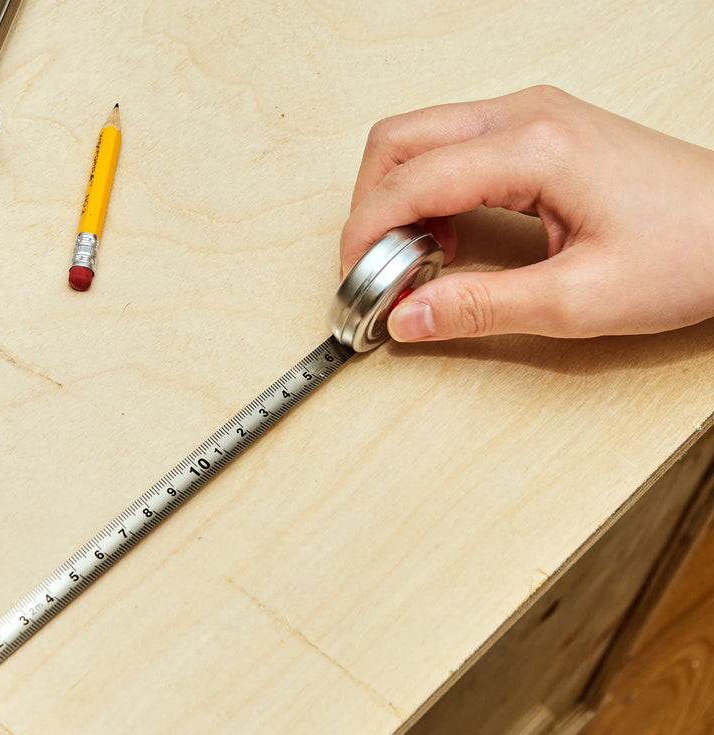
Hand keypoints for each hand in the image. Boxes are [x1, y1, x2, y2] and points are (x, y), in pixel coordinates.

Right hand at [340, 85, 713, 341]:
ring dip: (395, 199)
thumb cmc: (687, 252)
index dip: (366, 235)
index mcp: (535, 148)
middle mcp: (526, 116)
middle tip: (373, 271)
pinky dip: (426, 194)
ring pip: (419, 139)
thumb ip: (480, 308)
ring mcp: (532, 117)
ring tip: (409, 264)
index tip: (354, 284)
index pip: (411, 180)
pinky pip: (452, 148)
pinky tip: (441, 242)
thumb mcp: (577, 300)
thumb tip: (405, 318)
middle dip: (367, 207)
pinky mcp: (538, 132)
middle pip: (398, 140)